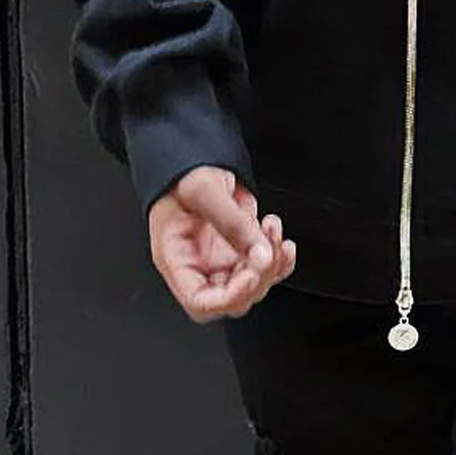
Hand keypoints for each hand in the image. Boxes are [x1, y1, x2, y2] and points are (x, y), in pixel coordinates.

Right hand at [148, 166, 295, 323]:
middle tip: (266, 247)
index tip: (251, 275)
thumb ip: (231, 223)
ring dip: (272, 263)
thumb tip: (260, 254)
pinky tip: (278, 236)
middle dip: (257, 276)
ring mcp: (221, 257)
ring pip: (253, 282)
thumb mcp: (203, 190)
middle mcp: (199, 264)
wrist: (195, 152)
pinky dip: (279, 257)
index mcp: (176, 259)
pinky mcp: (240, 246)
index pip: (201, 302)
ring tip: (272, 228)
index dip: (228, 298)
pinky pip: (264, 266)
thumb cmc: (182, 171)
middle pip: (232, 298)